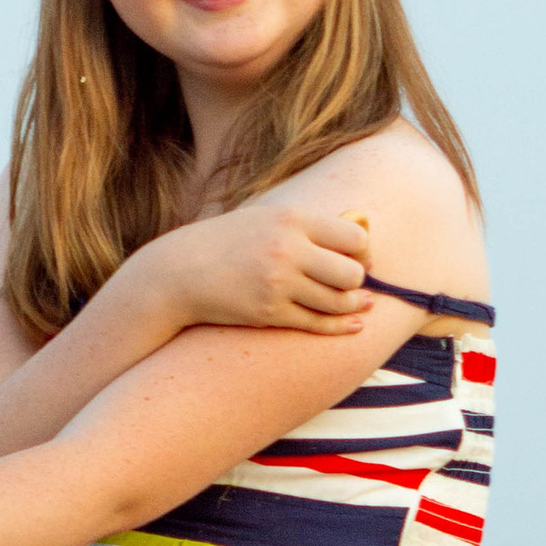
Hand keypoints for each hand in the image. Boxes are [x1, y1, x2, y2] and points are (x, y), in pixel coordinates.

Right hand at [161, 198, 372, 335]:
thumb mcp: (267, 218)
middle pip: (352, 272)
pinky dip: (339, 327)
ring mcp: (278, 284)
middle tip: (352, 282)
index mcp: (292, 219)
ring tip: (355, 303)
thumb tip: (365, 228)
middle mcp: (287, 250)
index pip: (354, 237)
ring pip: (338, 302)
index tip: (354, 256)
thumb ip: (311, 225)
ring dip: (351, 305)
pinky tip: (353, 325)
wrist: (179, 271)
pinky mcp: (269, 313)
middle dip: (357, 280)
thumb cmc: (229, 242)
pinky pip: (316, 323)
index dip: (361, 250)